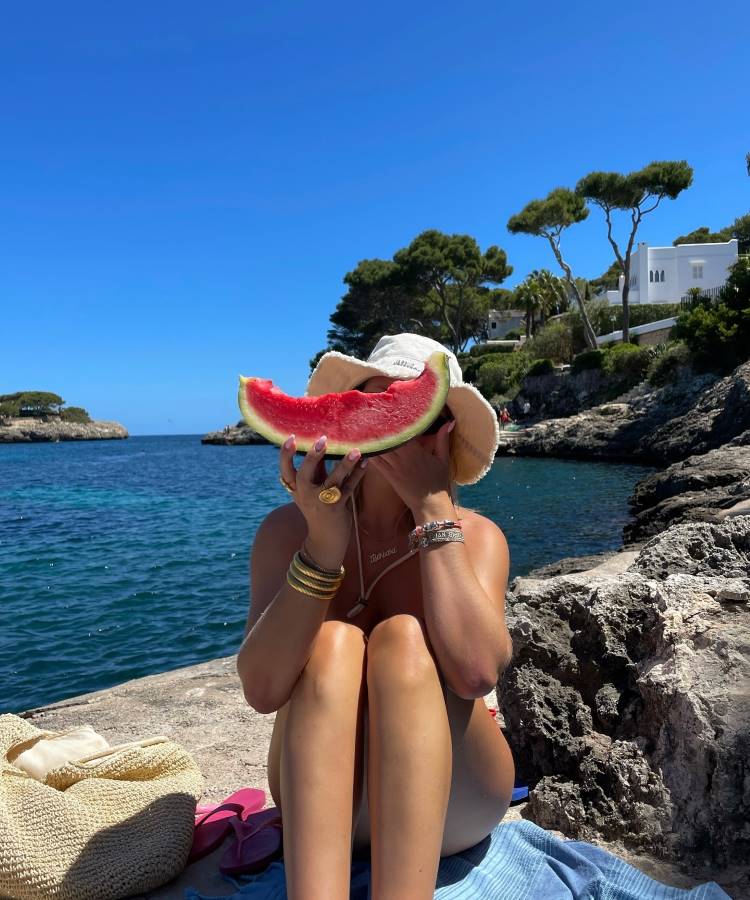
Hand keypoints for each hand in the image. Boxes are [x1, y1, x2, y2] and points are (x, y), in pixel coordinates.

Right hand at [280, 434, 367, 569]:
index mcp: (296, 489)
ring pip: (332, 481)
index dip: (286, 454)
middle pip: (304, 474)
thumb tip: (323, 444)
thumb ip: (316, 469)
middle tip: (323, 440)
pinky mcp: (337, 508)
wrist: (325, 539)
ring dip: (345, 465)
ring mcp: (321, 502)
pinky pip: (349, 488)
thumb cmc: (318, 508)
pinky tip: (365, 462)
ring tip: (356, 451)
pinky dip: (358, 474)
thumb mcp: (311, 490)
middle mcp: (305, 495)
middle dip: (313, 457)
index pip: (285, 470)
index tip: (291, 438)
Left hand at [369, 420, 455, 517]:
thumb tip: (450, 421)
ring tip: (365, 424)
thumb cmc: (438, 482)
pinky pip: (375, 462)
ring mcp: (393, 468)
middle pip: (387, 438)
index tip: (389, 409)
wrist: (429, 505)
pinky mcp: (388, 476)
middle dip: (380, 425)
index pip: (401, 432)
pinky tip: (364, 443)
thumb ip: (443, 439)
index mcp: (415, 452)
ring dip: (373, 437)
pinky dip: (370, 452)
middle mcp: (401, 458)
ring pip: (379, 449)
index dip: (395, 420)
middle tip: (372, 412)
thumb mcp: (443, 459)